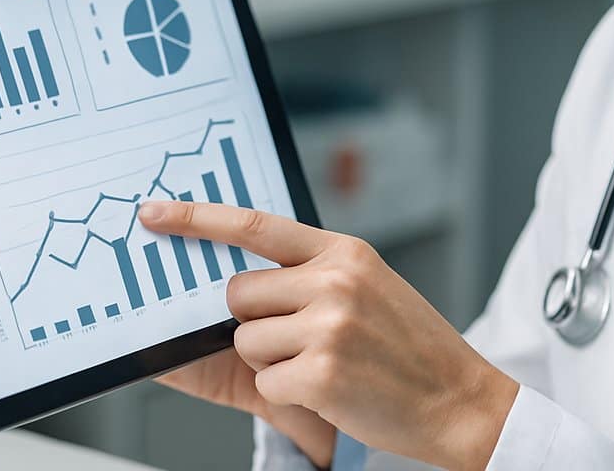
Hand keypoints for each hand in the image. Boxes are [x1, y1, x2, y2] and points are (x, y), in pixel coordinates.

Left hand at [139, 200, 518, 470]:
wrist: (460, 400)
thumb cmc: (409, 347)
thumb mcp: (369, 287)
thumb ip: (312, 274)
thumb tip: (235, 282)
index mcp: (344, 253)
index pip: (255, 226)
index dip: (197, 219)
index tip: (154, 214)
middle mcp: (335, 281)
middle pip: (238, 294)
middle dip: (252, 321)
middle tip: (301, 338)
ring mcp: (329, 327)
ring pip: (247, 341)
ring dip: (273, 362)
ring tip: (327, 364)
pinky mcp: (321, 374)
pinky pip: (266, 382)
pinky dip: (290, 393)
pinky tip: (332, 390)